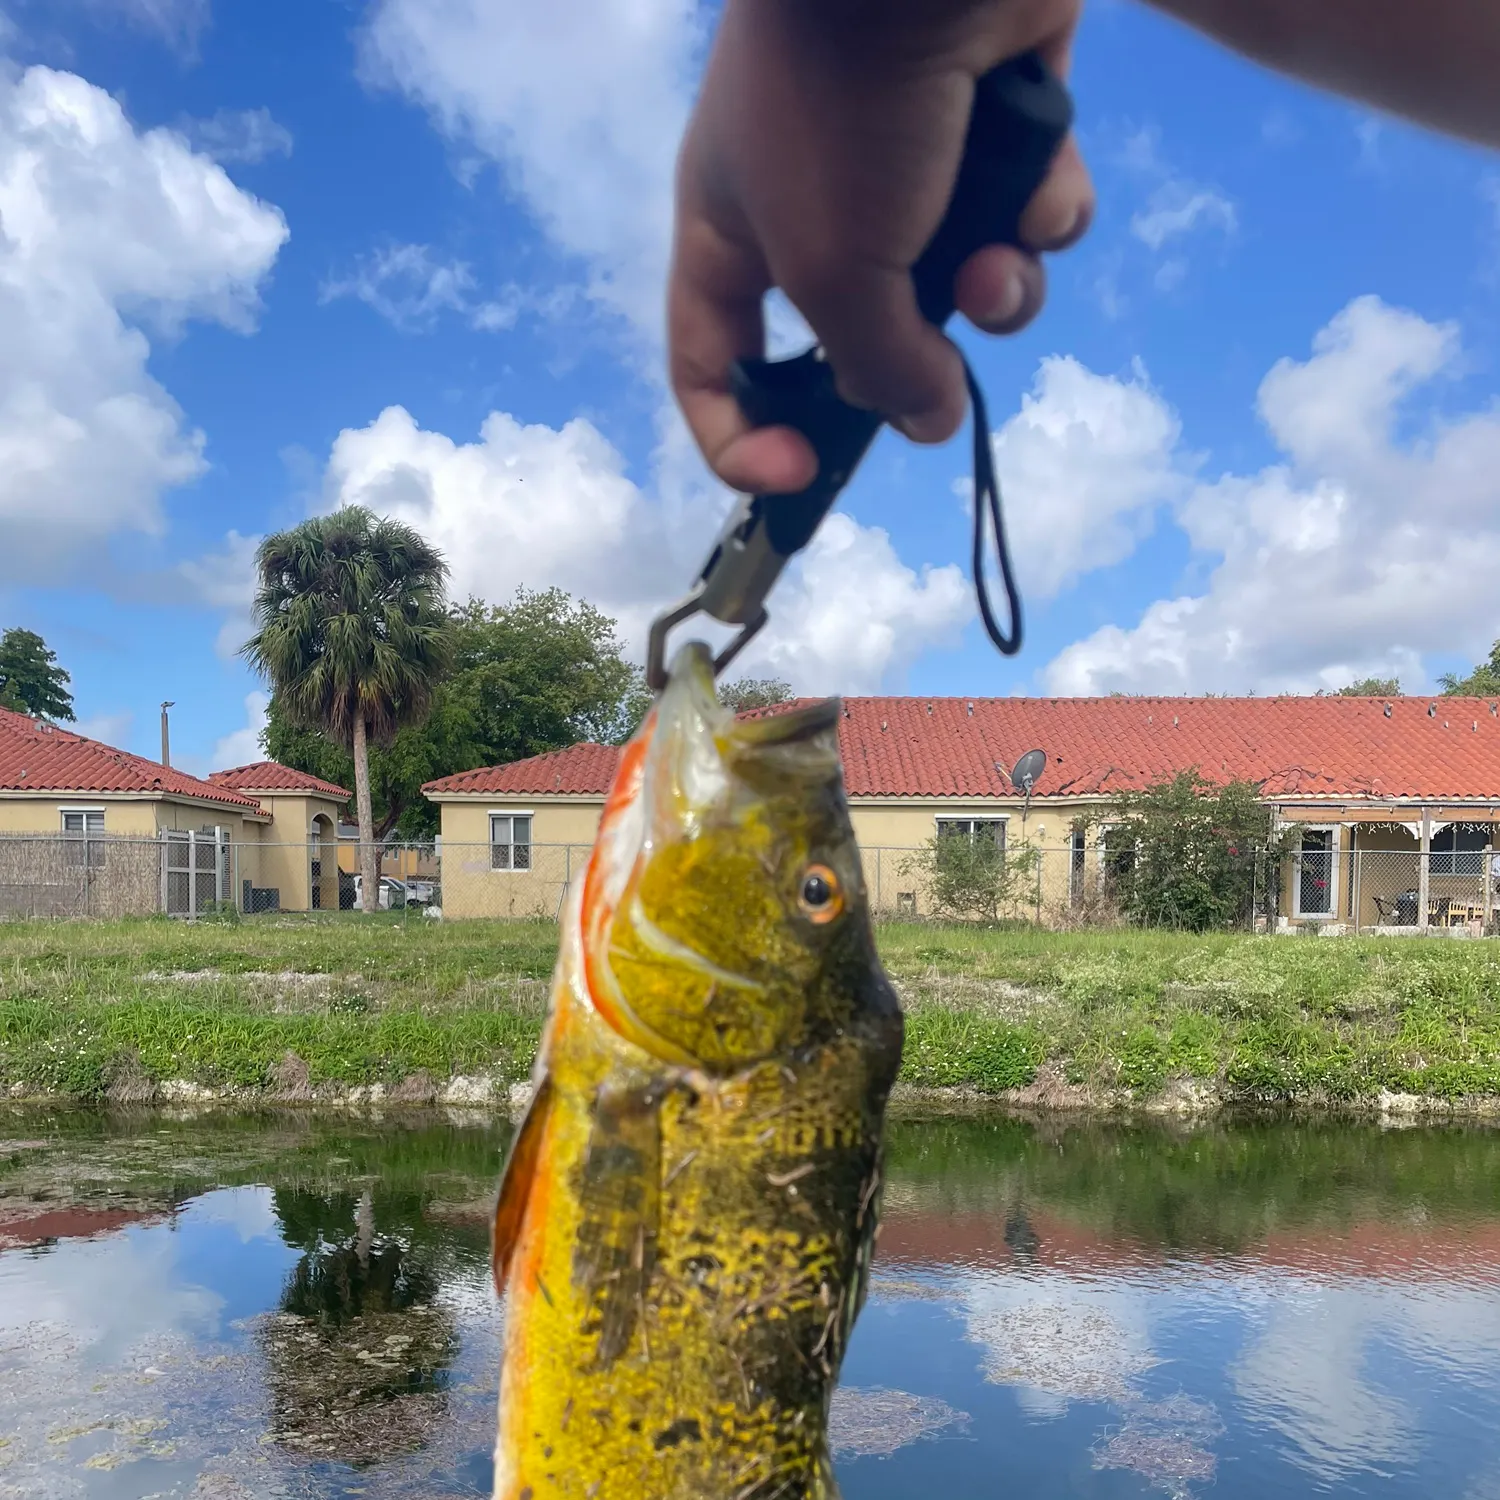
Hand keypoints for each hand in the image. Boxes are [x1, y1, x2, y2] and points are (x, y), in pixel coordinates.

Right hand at [669, 0, 1093, 494]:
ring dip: (993, 298)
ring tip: (998, 269)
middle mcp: (817, 206)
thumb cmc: (842, 113)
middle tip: (933, 377)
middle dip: (909, 365)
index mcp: (734, 235)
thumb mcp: (836, 274)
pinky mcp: (998, 128)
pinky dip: (1040, 218)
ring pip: (962, 287)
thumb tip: (932, 421)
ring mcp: (911, 165)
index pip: (710, 367)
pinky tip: (1041, 190)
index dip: (741, 439)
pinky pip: (1026, 217)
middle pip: (860, 339)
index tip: (798, 477)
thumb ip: (877, 370)